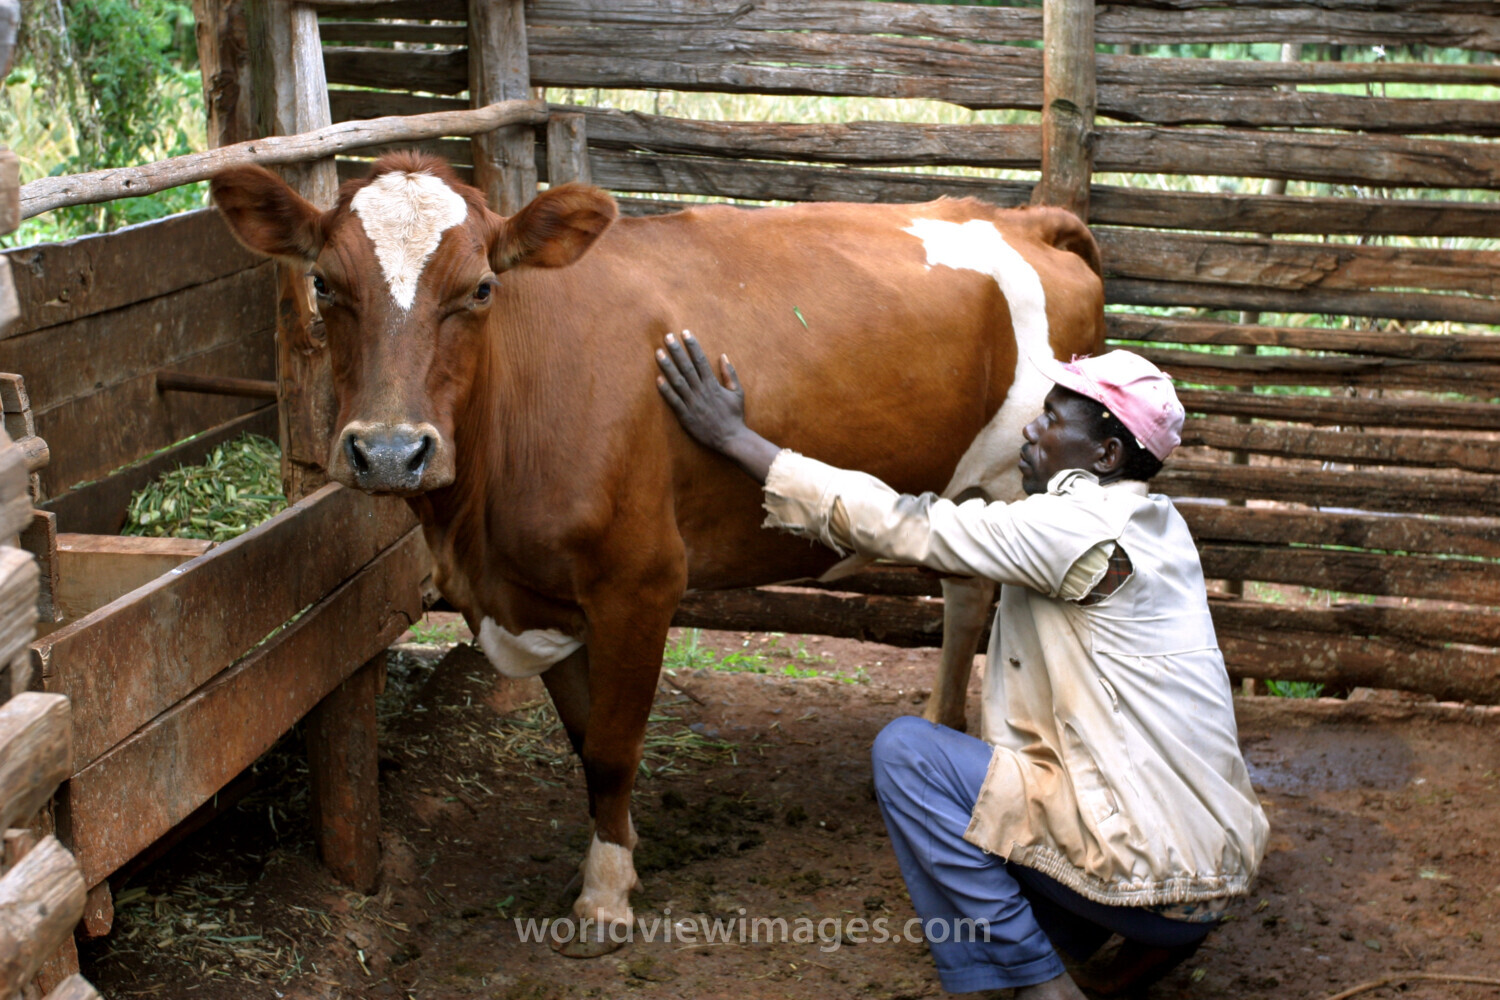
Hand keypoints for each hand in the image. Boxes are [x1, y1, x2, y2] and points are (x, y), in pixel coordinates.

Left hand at [655, 331, 744, 450]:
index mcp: (713, 384)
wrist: (731, 439)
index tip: (685, 333)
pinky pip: (674, 401)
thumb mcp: (737, 392)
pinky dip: (665, 390)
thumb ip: (729, 374)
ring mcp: (692, 403)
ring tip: (658, 352)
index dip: (692, 346)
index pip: (700, 360)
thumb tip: (724, 356)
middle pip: (687, 367)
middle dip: (676, 351)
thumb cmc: (734, 416)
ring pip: (678, 381)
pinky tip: (658, 378)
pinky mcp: (686, 416)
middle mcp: (701, 391)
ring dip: (667, 366)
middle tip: (667, 336)